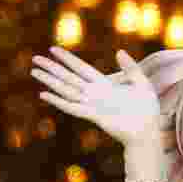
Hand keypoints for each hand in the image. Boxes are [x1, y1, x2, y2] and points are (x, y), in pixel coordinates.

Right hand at [31, 47, 162, 147]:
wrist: (148, 132)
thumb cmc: (147, 111)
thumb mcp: (143, 84)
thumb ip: (131, 68)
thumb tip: (118, 51)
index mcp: (105, 85)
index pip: (81, 68)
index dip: (67, 59)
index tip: (53, 49)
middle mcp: (95, 94)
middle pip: (69, 77)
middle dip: (52, 68)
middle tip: (35, 59)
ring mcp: (93, 105)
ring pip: (66, 90)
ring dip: (50, 81)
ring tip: (34, 72)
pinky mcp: (93, 116)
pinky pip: (72, 107)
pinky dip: (58, 101)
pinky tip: (44, 94)